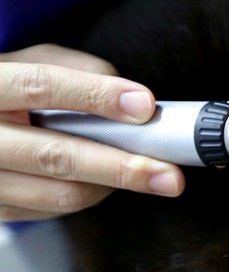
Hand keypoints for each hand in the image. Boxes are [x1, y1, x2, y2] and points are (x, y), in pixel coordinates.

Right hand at [0, 44, 183, 221]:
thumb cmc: (6, 88)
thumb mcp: (31, 61)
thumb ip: (79, 70)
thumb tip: (132, 97)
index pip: (41, 88)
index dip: (96, 96)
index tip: (144, 107)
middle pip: (55, 157)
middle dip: (122, 167)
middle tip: (169, 174)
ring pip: (61, 193)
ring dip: (115, 185)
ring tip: (150, 175)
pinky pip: (55, 209)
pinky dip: (92, 194)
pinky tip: (107, 179)